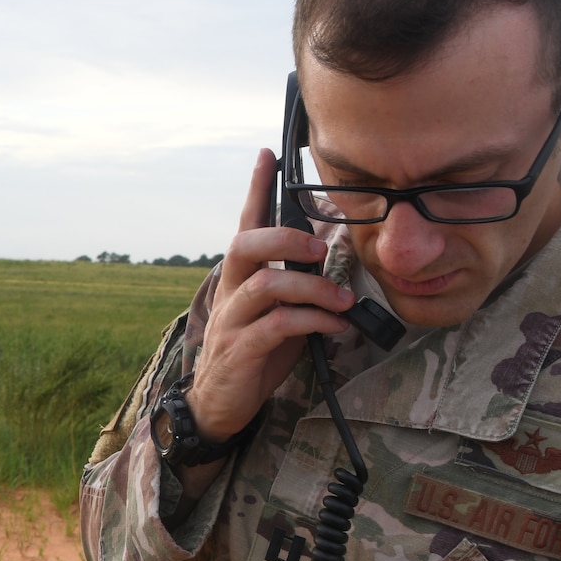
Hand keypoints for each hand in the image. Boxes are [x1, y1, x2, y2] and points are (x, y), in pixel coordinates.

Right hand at [185, 149, 356, 439]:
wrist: (218, 405)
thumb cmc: (253, 355)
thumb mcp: (275, 314)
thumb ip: (295, 288)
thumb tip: (331, 264)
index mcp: (239, 278)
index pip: (246, 225)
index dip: (255, 190)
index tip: (267, 155)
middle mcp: (230, 292)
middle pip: (245, 245)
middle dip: (285, 238)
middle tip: (319, 246)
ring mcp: (231, 321)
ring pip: (266, 286)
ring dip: (311, 287)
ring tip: (343, 299)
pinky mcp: (240, 351)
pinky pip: (278, 327)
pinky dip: (314, 322)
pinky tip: (337, 327)